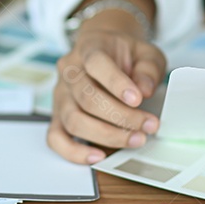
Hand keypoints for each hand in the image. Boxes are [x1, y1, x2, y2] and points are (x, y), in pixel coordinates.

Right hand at [48, 20, 166, 163]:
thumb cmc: (124, 54)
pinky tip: (98, 156)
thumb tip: (144, 90)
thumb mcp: (145, 53)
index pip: (96, 62)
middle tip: (148, 125)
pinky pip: (56, 138)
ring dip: (107, 135)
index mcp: (89, 48)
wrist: (105, 51)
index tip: (138, 98)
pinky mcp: (57, 115)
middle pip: (87, 97)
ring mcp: (60, 95)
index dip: (116, 82)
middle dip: (121, 116)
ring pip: (74, 120)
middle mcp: (69, 71)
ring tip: (135, 139)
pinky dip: (74, 152)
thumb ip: (148, 69)